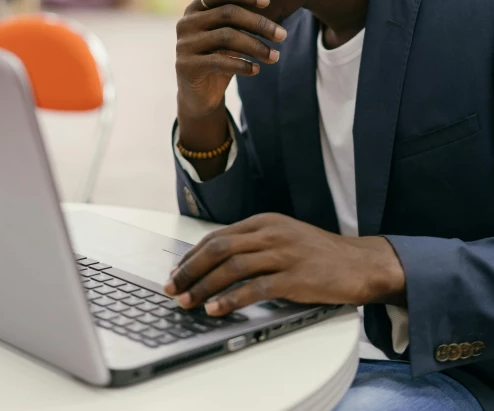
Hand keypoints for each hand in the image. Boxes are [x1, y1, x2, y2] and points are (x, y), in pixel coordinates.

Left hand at [164, 213, 405, 314]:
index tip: (176, 272)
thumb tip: (216, 262)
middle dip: (190, 269)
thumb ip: (254, 244)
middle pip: (219, 248)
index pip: (218, 236)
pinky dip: (231, 299)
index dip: (192, 255)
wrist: (358, 263)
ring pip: (232, 267)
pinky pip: (255, 288)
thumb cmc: (318, 254)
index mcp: (264, 221)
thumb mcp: (283, 237)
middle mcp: (271, 233)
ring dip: (204, 286)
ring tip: (188, 302)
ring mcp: (283, 253)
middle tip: (172, 288)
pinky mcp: (295, 277)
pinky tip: (216, 310)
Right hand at [176, 0, 286, 119]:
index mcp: (194, 9)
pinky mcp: (186, 66)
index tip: (268, 2)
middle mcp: (186, 23)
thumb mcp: (228, 36)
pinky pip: (220, 62)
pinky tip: (257, 70)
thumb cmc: (219, 59)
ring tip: (275, 56)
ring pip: (226, 37)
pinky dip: (242, 65)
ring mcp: (184, 45)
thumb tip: (271, 2)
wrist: (199, 96)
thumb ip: (239, 19)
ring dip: (256, 46)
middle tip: (282, 35)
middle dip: (258, 23)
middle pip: (227, 13)